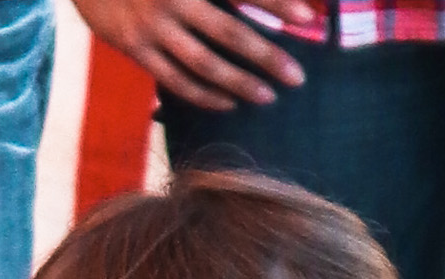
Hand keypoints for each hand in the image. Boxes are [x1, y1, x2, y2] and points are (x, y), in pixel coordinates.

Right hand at [73, 0, 309, 103]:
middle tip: (298, 78)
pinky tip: (229, 103)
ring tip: (268, 97)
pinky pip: (175, 80)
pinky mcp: (135, 49)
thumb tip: (256, 0)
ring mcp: (152, 27)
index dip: (276, 2)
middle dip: (267, 57)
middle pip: (229, 33)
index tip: (309, 17)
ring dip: (239, 84)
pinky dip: (204, 94)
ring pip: (204, 64)